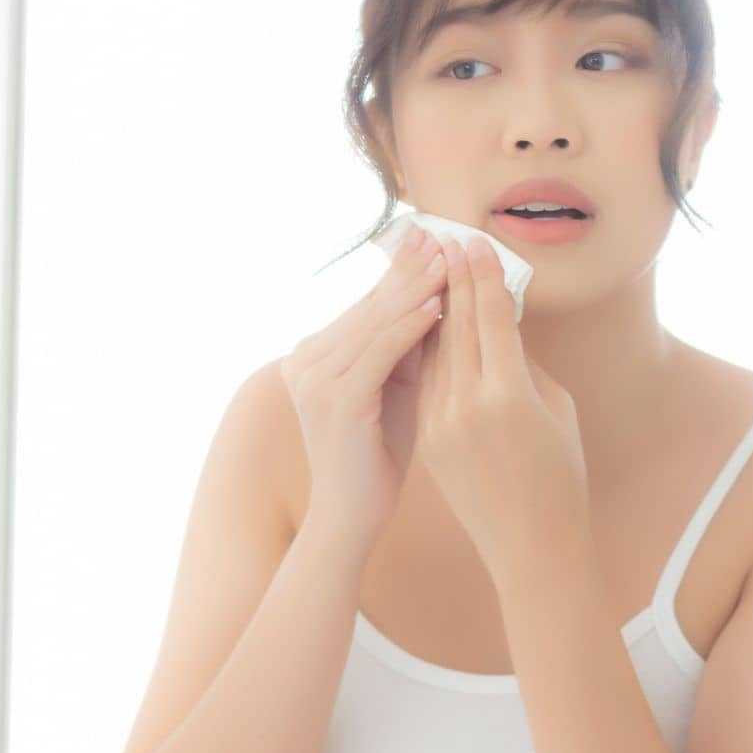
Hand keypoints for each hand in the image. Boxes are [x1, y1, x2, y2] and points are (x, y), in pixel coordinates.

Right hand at [279, 222, 449, 547]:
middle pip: (369, 304)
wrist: (351, 517)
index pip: (364, 303)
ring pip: (375, 321)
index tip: (430, 238)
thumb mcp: (392, 391)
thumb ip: (406, 348)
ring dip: (415, 287)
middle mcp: (304, 361)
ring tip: (448, 261)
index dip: (398, 269)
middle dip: (408, 268)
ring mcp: (314, 379)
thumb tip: (440, 296)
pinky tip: (438, 306)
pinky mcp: (334, 399)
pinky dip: (409, 326)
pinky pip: (380, 351)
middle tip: (441, 235)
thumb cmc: (376, 457)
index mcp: (312, 355)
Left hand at [414, 235, 588, 583]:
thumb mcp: (556, 411)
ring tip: (434, 271)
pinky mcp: (428, 438)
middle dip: (454, 281)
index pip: (491, 319)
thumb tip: (500, 325)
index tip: (474, 242)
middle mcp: (467, 406)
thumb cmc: (562, 478)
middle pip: (457, 327)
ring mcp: (441, 424)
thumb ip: (524, 365)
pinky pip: (425, 381)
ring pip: (434, 351)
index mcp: (509, 396)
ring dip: (435, 309)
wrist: (531, 549)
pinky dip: (427, 348)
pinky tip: (426, 322)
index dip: (482, 276)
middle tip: (450, 240)